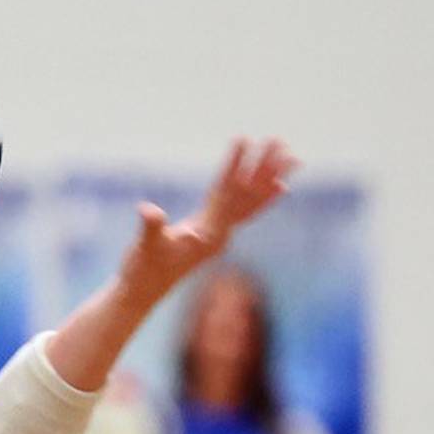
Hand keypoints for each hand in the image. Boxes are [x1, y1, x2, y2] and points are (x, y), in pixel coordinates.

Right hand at [118, 138, 296, 307]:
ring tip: (291, 157)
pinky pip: (246, 214)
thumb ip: (151, 228)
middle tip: (280, 141)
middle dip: (265, 169)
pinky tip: (280, 187)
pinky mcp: (214, 237)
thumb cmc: (142, 270)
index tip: (243, 139)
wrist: (142, 294)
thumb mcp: (144, 246)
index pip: (226, 193)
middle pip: (248, 197)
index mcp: (207, 234)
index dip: (234, 166)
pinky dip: (263, 199)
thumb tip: (149, 212)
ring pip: (252, 204)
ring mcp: (220, 237)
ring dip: (270, 180)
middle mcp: (220, 235)